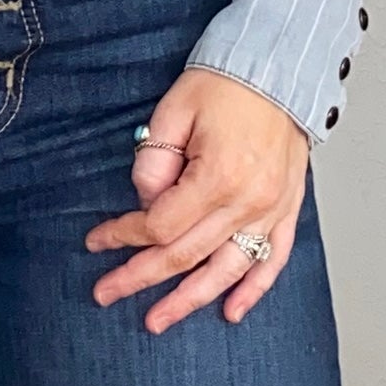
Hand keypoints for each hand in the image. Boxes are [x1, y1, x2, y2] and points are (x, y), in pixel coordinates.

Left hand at [85, 66, 309, 332]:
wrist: (280, 66)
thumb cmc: (227, 82)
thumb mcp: (174, 110)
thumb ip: (153, 161)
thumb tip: (146, 202)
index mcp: (219, 176)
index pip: (160, 224)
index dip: (124, 235)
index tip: (97, 240)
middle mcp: (249, 200)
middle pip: (187, 255)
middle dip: (141, 277)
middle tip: (106, 294)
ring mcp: (272, 208)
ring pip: (227, 270)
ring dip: (190, 300)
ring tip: (158, 320)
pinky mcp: (287, 208)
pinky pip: (273, 259)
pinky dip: (254, 289)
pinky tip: (232, 311)